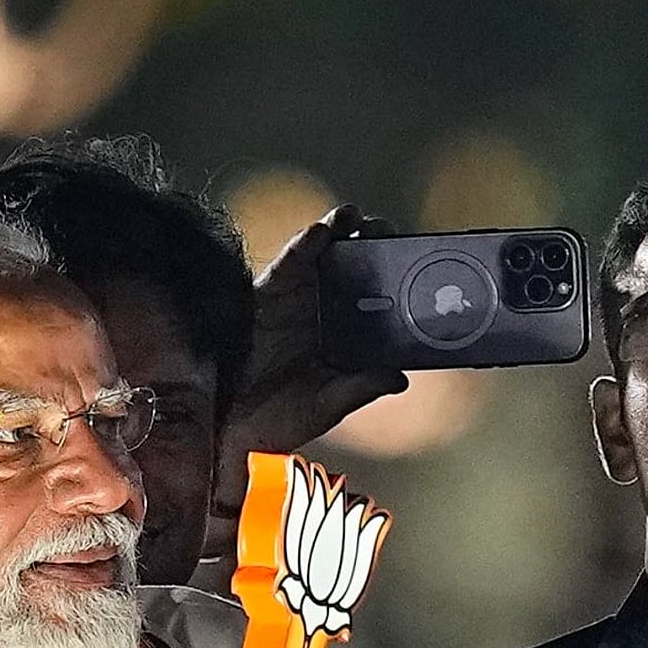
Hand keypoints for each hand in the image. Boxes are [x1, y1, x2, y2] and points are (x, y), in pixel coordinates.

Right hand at [208, 208, 412, 568]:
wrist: (220, 425)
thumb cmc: (271, 424)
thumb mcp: (323, 408)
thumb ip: (358, 389)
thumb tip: (400, 378)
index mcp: (347, 343)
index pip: (383, 306)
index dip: (404, 286)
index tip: (427, 270)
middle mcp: (327, 315)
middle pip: (362, 271)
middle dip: (382, 249)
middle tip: (398, 238)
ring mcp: (300, 300)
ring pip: (332, 256)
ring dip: (351, 234)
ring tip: (368, 223)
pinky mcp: (270, 290)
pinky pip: (293, 259)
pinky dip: (310, 241)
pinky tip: (327, 230)